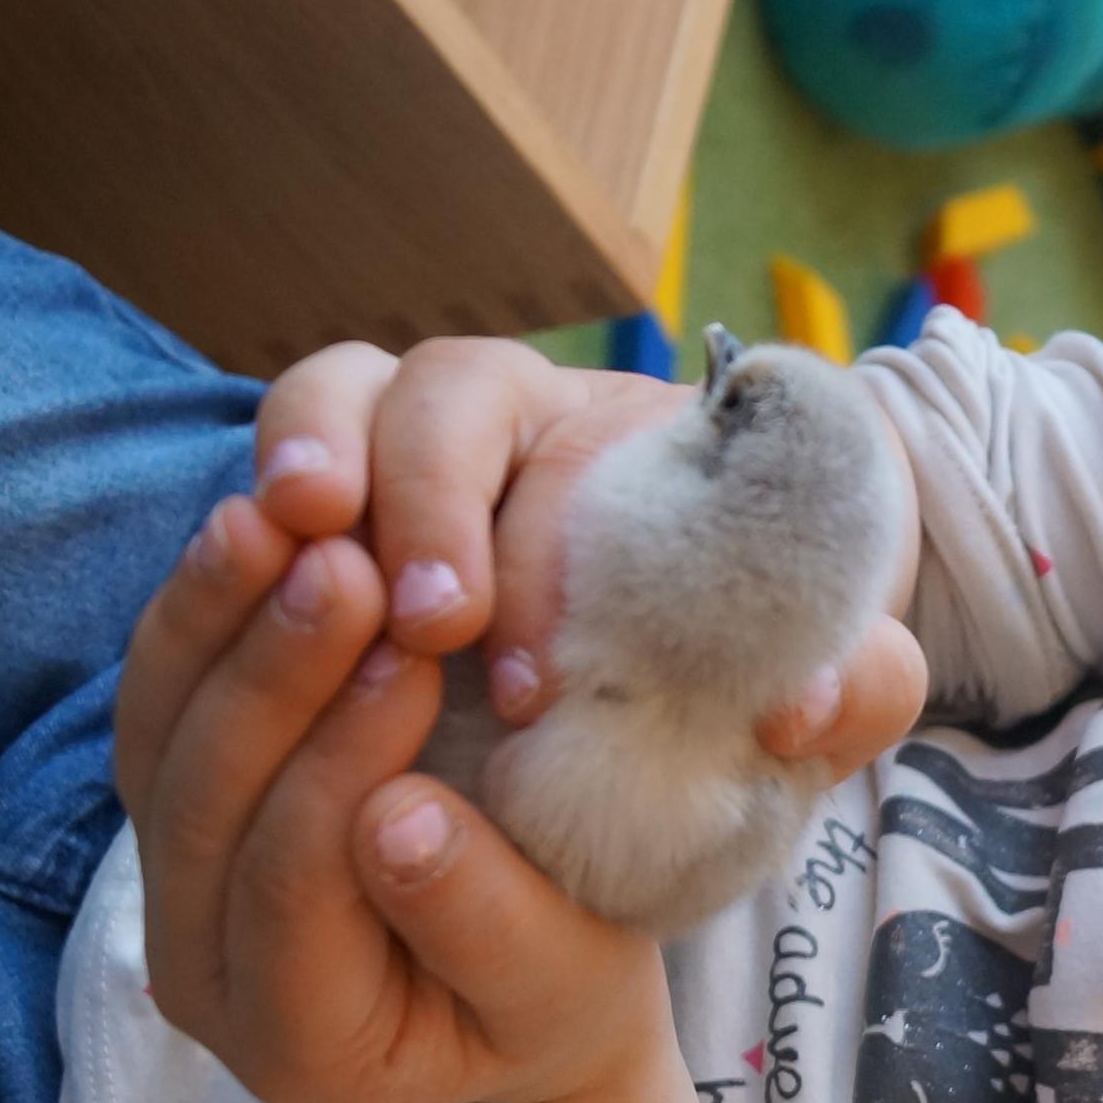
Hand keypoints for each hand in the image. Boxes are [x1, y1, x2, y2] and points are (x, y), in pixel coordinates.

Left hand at [113, 494, 672, 1102]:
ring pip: (154, 738)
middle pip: (198, 804)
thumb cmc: (569, 983)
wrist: (531, 972)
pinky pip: (157, 691)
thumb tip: (399, 820)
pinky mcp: (177, 796)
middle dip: (270, 673)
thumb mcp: (567, 981)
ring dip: (215, 615)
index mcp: (300, 1048)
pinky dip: (201, 601)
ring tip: (290, 513)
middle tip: (345, 561)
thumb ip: (484, 923)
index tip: (422, 648)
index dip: (342, 761)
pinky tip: (261, 516)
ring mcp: (172, 887)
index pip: (291, 885)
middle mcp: (201, 974)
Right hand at [249, 333, 932, 756]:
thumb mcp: (811, 690)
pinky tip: (250, 569)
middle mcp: (524, 422)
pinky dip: (256, 503)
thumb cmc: (738, 681)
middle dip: (435, 497)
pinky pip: (276, 467)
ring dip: (316, 450)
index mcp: (647, 446)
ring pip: (346, 391)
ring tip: (303, 540)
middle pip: (454, 390)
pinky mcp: (329, 510)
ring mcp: (410, 446)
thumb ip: (852, 687)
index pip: (584, 459)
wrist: (669, 712)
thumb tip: (805, 708)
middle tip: (434, 627)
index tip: (533, 692)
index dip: (549, 561)